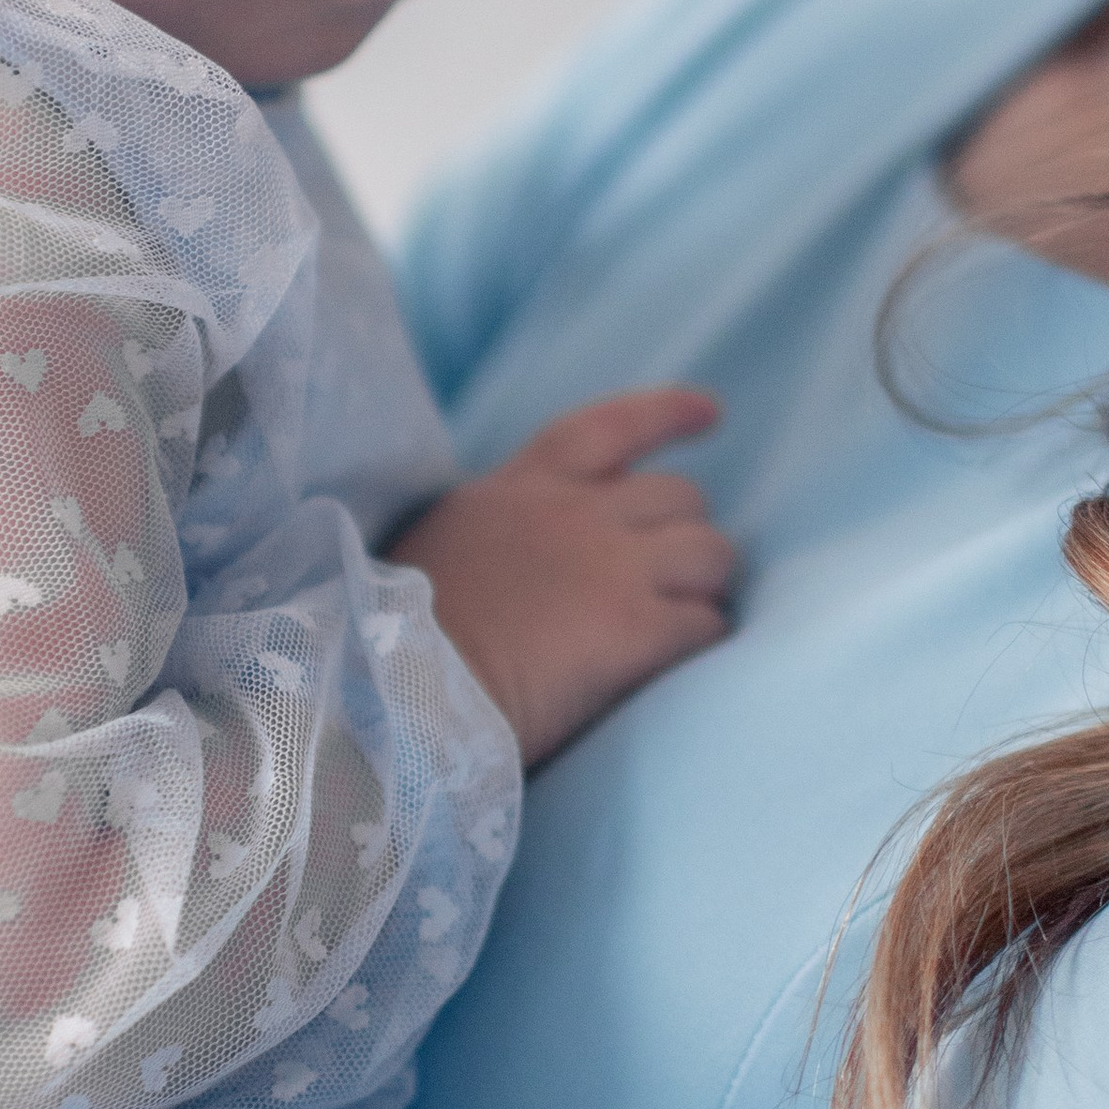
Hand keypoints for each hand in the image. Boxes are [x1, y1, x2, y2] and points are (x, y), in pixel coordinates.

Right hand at [391, 388, 733, 765]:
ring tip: (678, 625)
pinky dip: (701, 643)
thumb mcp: (441, 544)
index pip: (608, 427)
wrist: (402, 694)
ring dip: (703, 588)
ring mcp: (613, 568)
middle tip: (669, 582)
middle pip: (679, 498)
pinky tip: (676, 667)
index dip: (666, 415)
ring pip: (710, 554)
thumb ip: (497, 529)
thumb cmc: (398, 637)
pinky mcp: (637, 630)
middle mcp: (578, 516)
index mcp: (521, 489)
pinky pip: (706, 624)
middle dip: (683, 535)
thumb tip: (522, 548)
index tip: (711, 414)